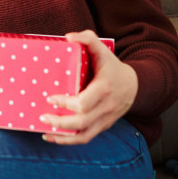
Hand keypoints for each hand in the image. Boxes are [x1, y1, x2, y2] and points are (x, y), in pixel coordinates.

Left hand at [40, 30, 137, 144]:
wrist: (135, 86)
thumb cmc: (112, 66)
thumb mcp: (102, 49)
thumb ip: (87, 38)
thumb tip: (68, 37)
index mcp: (104, 89)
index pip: (83, 103)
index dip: (66, 103)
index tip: (50, 98)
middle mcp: (105, 107)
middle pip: (81, 122)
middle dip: (60, 121)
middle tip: (43, 116)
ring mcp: (105, 119)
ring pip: (84, 135)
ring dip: (62, 135)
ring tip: (44, 130)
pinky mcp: (102, 126)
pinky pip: (86, 138)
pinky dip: (69, 141)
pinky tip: (53, 137)